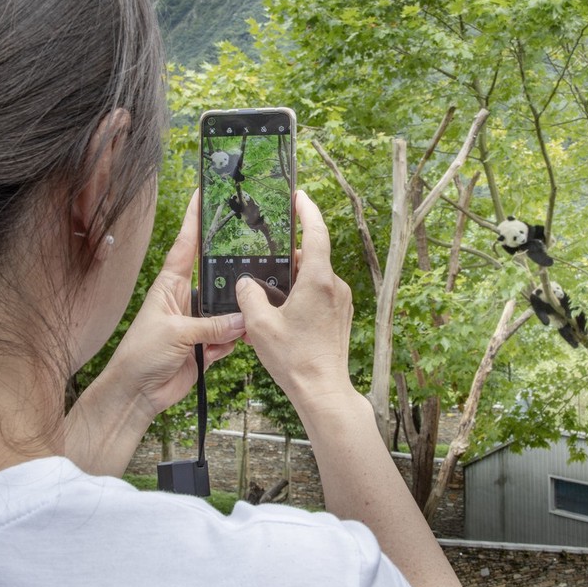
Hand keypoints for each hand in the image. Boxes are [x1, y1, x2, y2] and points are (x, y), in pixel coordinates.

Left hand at [109, 190, 244, 416]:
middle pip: (216, 275)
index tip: (204, 193)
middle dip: (234, 272)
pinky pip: (231, 335)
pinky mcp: (207, 345)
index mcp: (170, 285)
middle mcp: (186, 298)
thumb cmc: (141, 355)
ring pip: (229, 308)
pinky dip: (235, 340)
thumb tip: (243, 319)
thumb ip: (212, 325)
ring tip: (250, 313)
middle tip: (256, 254)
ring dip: (238, 315)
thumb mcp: (176, 333)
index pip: (185, 244)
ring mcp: (198, 322)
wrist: (137, 394)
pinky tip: (233, 345)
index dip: (194, 218)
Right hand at [235, 191, 354, 408]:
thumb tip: (246, 283)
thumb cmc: (294, 359)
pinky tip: (281, 312)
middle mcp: (335, 286)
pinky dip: (301, 294)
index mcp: (318, 280)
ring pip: (314, 277)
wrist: (323, 391)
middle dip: (288, 255)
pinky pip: (319, 294)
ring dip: (292, 279)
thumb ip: (249, 296)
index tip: (299, 195)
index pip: (317, 231)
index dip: (307, 209)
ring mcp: (341, 302)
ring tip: (267, 294)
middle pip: (311, 256)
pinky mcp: (342, 316)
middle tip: (265, 257)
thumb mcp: (259, 325)